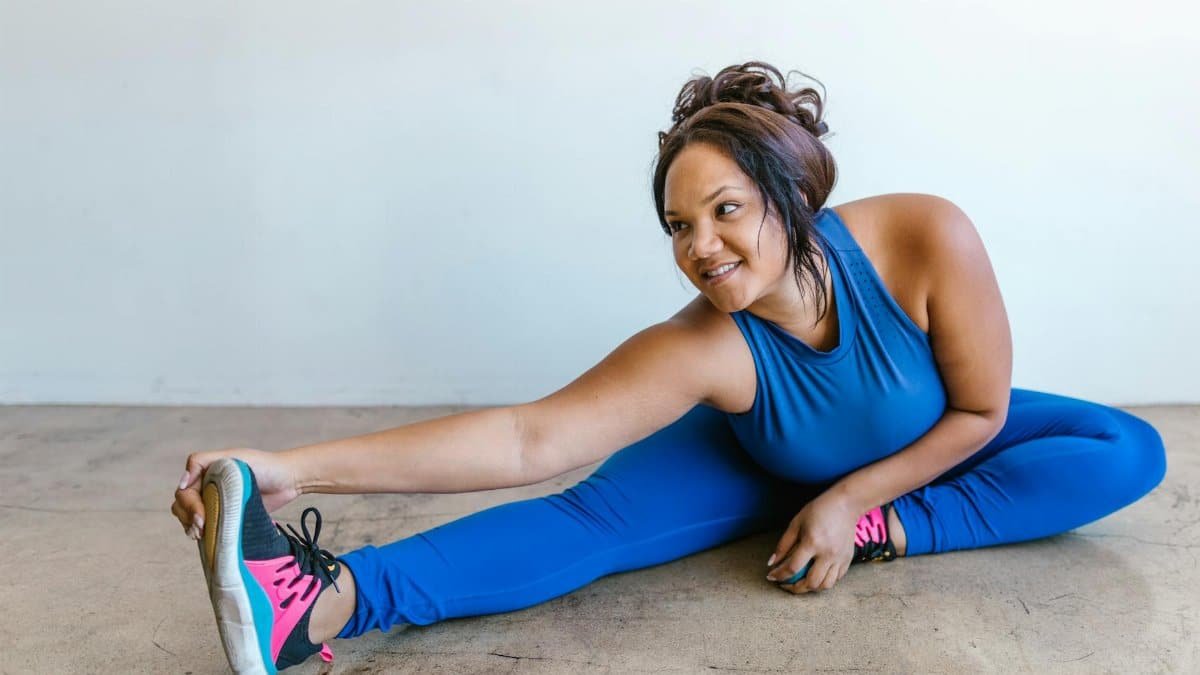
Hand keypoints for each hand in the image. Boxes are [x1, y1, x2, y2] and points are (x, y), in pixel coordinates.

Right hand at [170, 447, 300, 540]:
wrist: (288, 480)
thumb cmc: (263, 465)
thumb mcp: (232, 457)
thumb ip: (201, 462)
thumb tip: (182, 484)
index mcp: (205, 475)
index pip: (185, 494)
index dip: (189, 507)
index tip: (201, 517)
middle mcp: (207, 490)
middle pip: (182, 507)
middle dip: (188, 519)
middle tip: (201, 529)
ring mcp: (217, 505)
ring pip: (191, 519)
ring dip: (191, 528)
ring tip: (201, 535)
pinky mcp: (228, 518)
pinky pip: (209, 528)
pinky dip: (204, 535)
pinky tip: (206, 539)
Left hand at [766, 487, 861, 593]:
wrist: (846, 505)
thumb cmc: (819, 510)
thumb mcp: (796, 523)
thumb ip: (783, 544)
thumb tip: (772, 563)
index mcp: (812, 542)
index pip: (793, 568)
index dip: (779, 575)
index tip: (772, 577)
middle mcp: (827, 553)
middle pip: (811, 583)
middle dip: (795, 588)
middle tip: (786, 584)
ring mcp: (839, 558)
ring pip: (825, 585)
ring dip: (811, 588)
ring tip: (801, 583)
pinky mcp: (848, 560)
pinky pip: (836, 579)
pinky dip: (824, 582)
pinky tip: (816, 576)